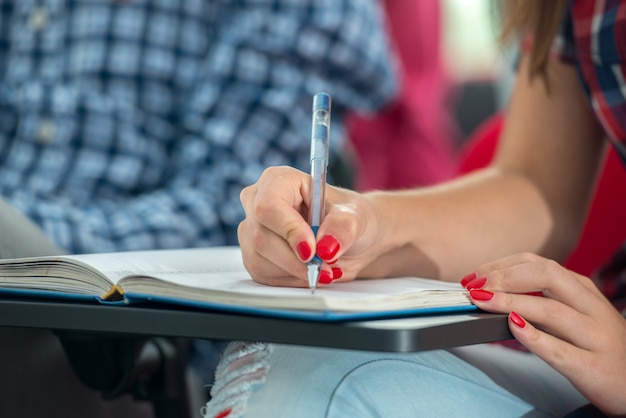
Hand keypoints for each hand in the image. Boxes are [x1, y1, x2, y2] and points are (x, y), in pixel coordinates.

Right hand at [237, 166, 382, 286]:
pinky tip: (309, 271)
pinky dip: (290, 279)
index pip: (269, 206)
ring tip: (324, 267)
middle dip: (297, 260)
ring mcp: (251, 230)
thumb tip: (326, 246)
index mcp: (278, 180)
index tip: (313, 251)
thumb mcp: (354, 217)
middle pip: (261, 237)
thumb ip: (342, 228)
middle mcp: (257, 202)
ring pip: (260, 260)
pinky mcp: (253, 255)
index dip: (289, 231)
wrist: (350, 239)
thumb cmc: (348, 218)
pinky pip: (263, 275)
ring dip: (296, 272)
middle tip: (327, 266)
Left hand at [464, 252, 625, 415]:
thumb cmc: (597, 348)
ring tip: (482, 300)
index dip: (502, 266)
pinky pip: (561, 350)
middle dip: (506, 277)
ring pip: (552, 310)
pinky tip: (513, 327)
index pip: (539, 264)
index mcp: (583, 290)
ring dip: (511, 301)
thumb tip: (490, 292)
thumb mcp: (575, 315)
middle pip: (548, 276)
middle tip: (475, 286)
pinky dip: (535, 337)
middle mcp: (592, 308)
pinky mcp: (594, 368)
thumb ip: (543, 300)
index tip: (473, 276)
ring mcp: (596, 337)